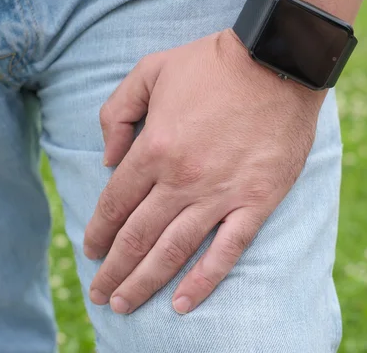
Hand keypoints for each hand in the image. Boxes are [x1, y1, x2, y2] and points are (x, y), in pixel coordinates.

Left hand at [84, 29, 325, 314]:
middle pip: (136, 236)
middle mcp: (181, 179)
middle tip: (98, 294)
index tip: (89, 252)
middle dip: (112, 270)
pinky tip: (183, 304)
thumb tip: (106, 158)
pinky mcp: (256, 202)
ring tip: (123, 305)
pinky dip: (204, 281)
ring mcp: (220, 194)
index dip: (97, 232)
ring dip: (144, 282)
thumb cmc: (212, 64)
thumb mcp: (150, 70)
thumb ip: (117, 112)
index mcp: (154, 147)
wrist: (277, 60)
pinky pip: (226, 251)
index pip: (115, 203)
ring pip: (173, 251)